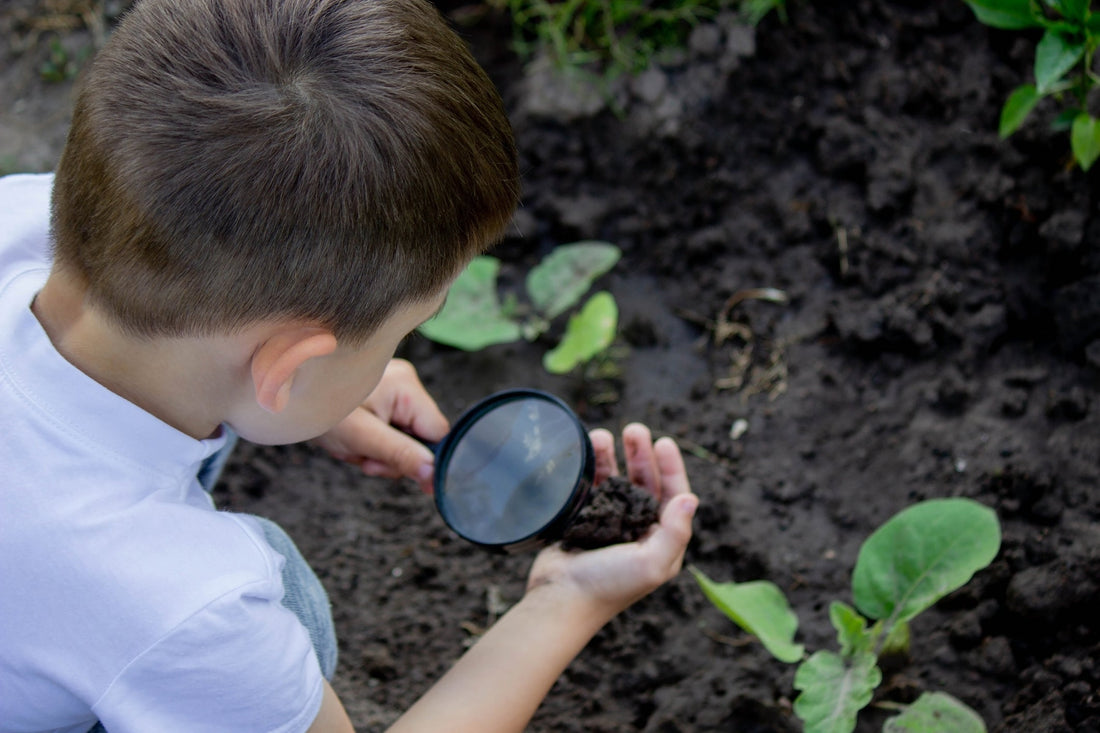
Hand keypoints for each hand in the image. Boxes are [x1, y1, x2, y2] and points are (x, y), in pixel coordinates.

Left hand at [313, 359, 447, 493]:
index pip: (437, 432)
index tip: (395, 469)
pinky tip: (350, 438)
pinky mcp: (380, 395)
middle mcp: (404, 382)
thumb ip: (400, 455)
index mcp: (406, 387)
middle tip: (361, 456)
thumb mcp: (362, 439)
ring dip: (377, 451)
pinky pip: (388, 428)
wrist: (280, 395)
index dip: (421, 457)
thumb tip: (434, 475)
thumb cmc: (319, 413)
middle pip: (419, 437)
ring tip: (349, 445)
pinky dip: (370, 441)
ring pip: (402, 436)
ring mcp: (392, 387)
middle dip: (390, 455)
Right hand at [525, 423, 696, 622]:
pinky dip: (589, 467)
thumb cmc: (609, 586)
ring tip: (603, 435)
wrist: (560, 599)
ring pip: (616, 480)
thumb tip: (691, 498)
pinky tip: (585, 451)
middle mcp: (637, 530)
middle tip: (634, 429)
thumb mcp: (652, 563)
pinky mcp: (582, 520)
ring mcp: (609, 523)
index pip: (672, 495)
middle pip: (644, 482)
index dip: (670, 467)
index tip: (663, 442)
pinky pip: (590, 486)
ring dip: (612, 456)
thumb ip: (675, 532)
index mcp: (660, 540)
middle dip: (640, 454)